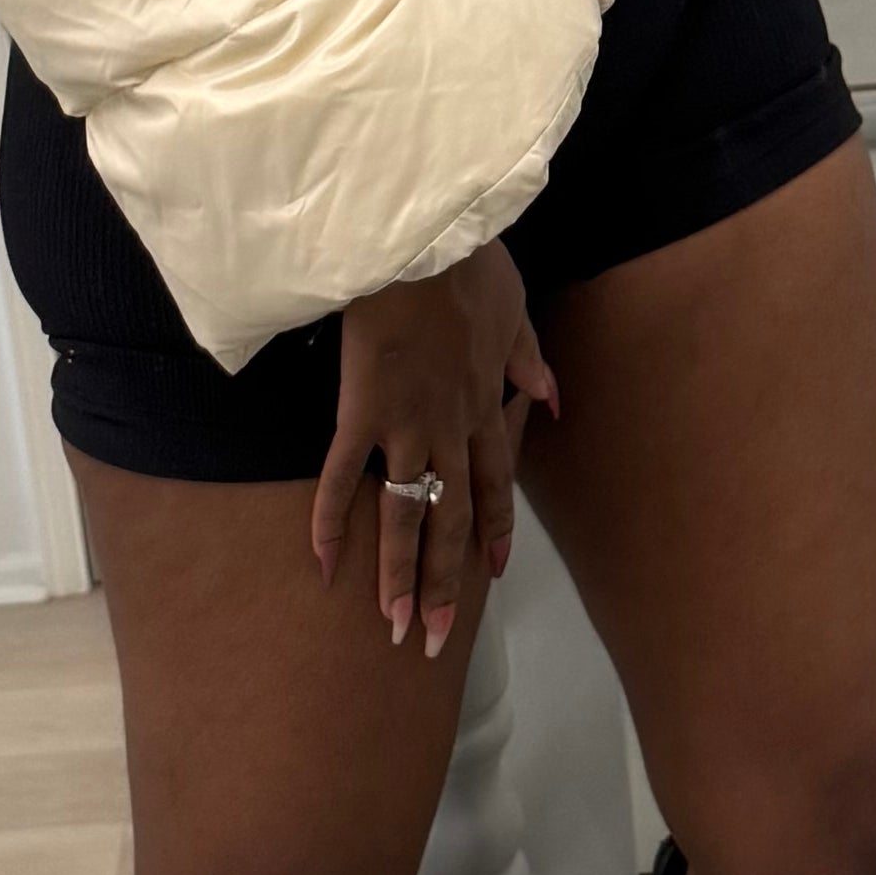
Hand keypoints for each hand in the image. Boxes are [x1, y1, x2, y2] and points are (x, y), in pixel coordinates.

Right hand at [313, 244, 558, 661]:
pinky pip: (344, 474)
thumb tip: (553, 398)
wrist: (426, 236)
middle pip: (451, 519)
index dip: (491, 534)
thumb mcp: (516, 309)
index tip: (492, 577)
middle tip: (437, 638)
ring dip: (399, 574)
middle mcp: (451, 427)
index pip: (493, 485)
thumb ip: (528, 360)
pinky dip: (330, 518)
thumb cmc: (468, 262)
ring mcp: (407, 423)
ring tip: (394, 625)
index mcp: (484, 404)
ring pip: (405, 514)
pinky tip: (322, 562)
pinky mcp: (364, 409)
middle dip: (446, 582)